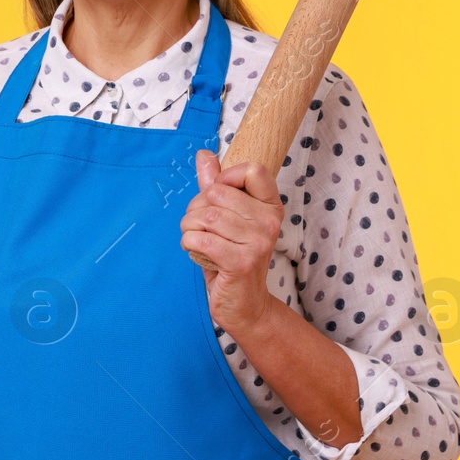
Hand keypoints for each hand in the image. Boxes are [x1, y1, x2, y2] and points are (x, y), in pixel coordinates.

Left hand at [178, 148, 283, 335]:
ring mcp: (258, 242)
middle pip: (216, 193)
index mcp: (270, 206)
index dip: (225, 178)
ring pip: (204, 217)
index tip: (218, 197)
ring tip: (196, 239)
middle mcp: (269, 222)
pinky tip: (196, 251)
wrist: (245, 304)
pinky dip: (189, 243)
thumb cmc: (233, 257)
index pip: (252, 170)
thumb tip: (204, 155)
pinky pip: (200, 239)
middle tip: (200, 226)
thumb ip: (216, 186)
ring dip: (189, 227)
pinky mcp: (241, 262)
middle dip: (196, 208)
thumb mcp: (226, 218)